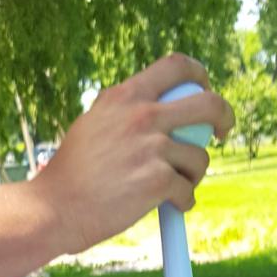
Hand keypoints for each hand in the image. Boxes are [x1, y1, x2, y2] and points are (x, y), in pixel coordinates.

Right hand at [35, 54, 233, 253]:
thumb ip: (123, 114)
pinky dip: (182, 202)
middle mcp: (141, 115)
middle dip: (224, 117)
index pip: (176, 67)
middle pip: (208, 103)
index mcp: (124, 97)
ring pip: (199, 157)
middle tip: (222, 132)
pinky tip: (167, 207)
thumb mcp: (92, 125)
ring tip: (172, 189)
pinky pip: (187, 190)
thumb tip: (157, 110)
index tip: (204, 90)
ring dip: (192, 175)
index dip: (199, 75)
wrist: (53, 209)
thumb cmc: (70, 175)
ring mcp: (151, 147)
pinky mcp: (158, 179)